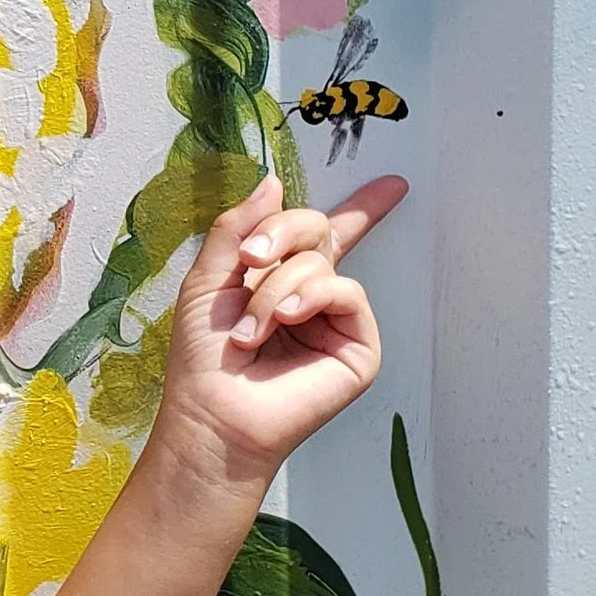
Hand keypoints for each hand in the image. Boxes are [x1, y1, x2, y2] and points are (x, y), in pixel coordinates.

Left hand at [146, 171, 405, 501]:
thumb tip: (274, 183)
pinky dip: (309, 298)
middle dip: (279, 234)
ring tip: (250, 328)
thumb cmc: (203, 358)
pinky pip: (347, 292)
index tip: (392, 184)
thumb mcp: (208, 277)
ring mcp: (337, 320)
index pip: (324, 233)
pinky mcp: (357, 345)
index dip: (361, 207)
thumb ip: (237, 227)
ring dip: (276, 287)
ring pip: (322, 261)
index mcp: (281, 277)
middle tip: (248, 260)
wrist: (212, 413)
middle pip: (318, 228)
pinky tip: (284, 321)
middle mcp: (313, 296)